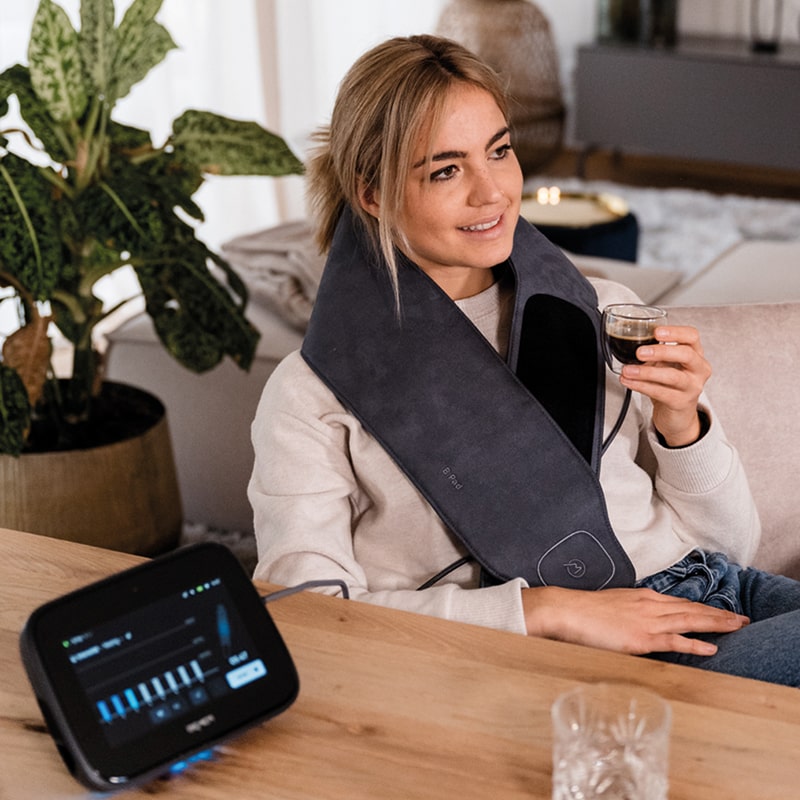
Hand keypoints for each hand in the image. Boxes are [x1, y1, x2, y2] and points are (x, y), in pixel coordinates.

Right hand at [522, 586, 748, 655]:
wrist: (566, 611)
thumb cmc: (584, 611)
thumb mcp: (613, 608)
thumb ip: (630, 614)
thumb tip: (638, 625)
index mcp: (642, 597)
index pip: (680, 603)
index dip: (702, 608)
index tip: (720, 612)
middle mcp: (650, 605)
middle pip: (692, 609)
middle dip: (719, 614)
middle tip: (742, 619)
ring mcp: (647, 621)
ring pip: (690, 620)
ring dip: (716, 624)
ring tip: (738, 627)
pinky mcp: (641, 638)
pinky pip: (675, 641)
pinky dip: (695, 644)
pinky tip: (712, 647)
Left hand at [618, 325, 710, 446]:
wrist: (678, 414)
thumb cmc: (671, 384)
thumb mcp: (666, 364)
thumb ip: (655, 353)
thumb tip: (631, 345)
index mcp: (696, 354)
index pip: (692, 336)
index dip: (675, 332)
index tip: (656, 332)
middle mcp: (698, 369)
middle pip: (686, 354)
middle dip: (661, 352)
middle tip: (640, 352)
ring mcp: (692, 387)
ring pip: (672, 376)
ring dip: (646, 372)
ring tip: (628, 370)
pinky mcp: (681, 402)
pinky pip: (660, 393)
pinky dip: (641, 386)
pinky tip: (629, 382)